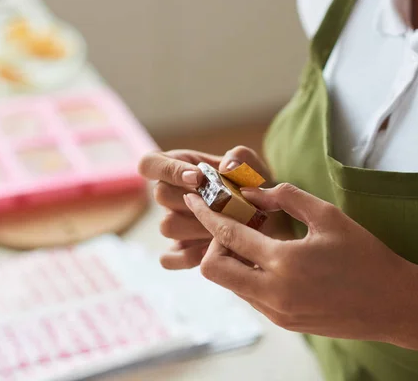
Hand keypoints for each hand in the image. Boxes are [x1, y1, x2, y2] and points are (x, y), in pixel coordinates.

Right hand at [138, 146, 291, 269]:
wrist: (267, 219)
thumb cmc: (252, 187)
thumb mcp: (252, 167)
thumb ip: (241, 158)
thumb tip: (227, 166)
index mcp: (179, 166)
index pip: (150, 163)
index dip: (169, 170)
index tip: (198, 178)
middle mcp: (170, 194)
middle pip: (161, 194)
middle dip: (195, 202)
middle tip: (224, 207)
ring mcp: (173, 222)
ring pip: (167, 226)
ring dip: (197, 228)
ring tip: (226, 227)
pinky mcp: (180, 250)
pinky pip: (168, 258)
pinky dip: (188, 257)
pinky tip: (212, 250)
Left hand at [183, 183, 416, 340]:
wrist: (393, 304)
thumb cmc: (365, 255)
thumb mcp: (328, 216)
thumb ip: (285, 198)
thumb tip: (251, 193)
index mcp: (284, 263)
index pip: (228, 236)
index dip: (206, 214)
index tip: (193, 199)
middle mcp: (273, 293)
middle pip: (214, 269)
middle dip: (214, 244)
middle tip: (235, 225)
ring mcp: (277, 313)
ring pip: (231, 285)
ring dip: (232, 260)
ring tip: (257, 240)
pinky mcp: (283, 322)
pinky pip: (250, 296)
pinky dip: (249, 276)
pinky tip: (271, 261)